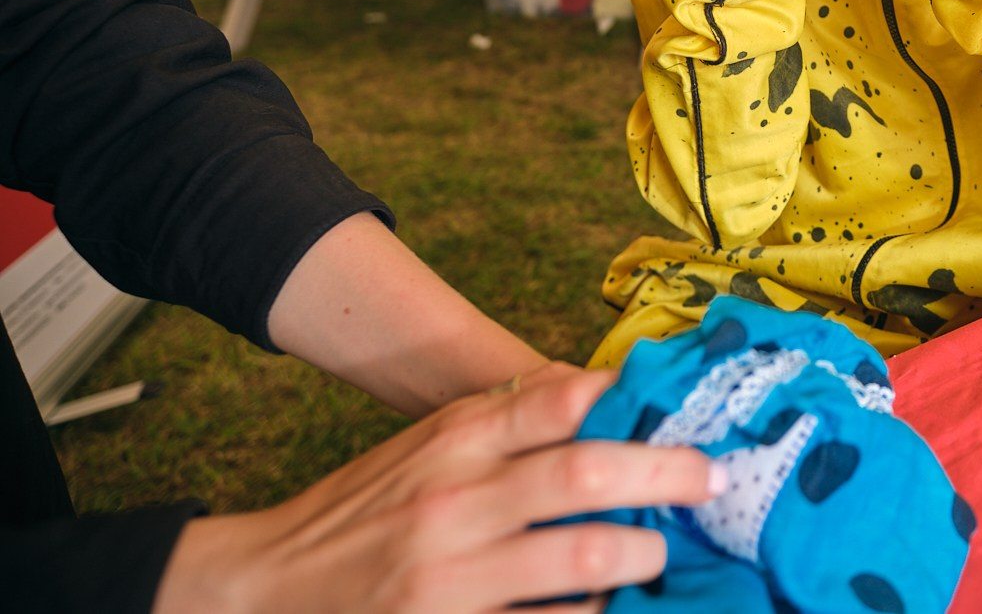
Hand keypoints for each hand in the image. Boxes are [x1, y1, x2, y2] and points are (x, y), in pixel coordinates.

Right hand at [154, 364, 722, 613]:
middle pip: (585, 476)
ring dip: (640, 556)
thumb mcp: (427, 447)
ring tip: (660, 554)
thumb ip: (508, 423)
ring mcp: (451, 577)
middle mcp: (453, 502)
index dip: (630, 400)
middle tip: (710, 479)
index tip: (684, 406)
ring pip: (583, 561)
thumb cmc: (366, 512)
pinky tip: (612, 608)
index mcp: (451, 443)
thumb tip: (609, 397)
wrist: (264, 589)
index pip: (555, 401)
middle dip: (664, 476)